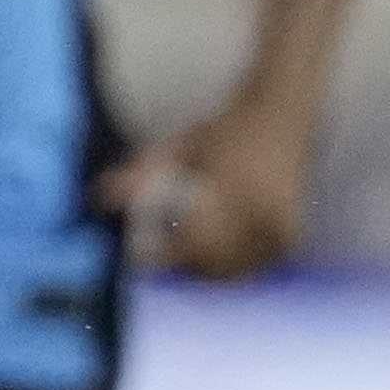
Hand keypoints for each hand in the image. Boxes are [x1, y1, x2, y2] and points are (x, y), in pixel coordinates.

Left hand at [99, 99, 316, 278]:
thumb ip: (141, 173)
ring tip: (184, 246)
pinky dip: (227, 263)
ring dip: (204, 267)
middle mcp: (262, 215)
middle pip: (210, 264)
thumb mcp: (178, 146)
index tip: (135, 258)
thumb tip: (100, 198)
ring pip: (231, 270)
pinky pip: (250, 266)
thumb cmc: (226, 129)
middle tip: (158, 253)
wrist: (282, 119)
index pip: (190, 240)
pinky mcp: (288, 238)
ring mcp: (280, 229)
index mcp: (235, 190)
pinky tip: (213, 247)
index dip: (160, 255)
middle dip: (181, 264)